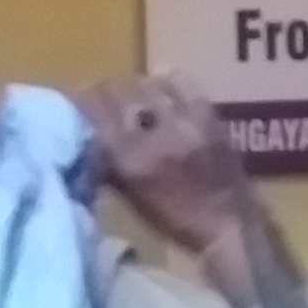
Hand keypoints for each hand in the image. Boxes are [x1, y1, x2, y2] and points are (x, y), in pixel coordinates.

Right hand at [80, 76, 259, 292]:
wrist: (230, 225)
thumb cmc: (175, 221)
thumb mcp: (131, 199)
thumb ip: (108, 166)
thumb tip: (86, 137)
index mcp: (132, 162)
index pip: (96, 112)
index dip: (82, 100)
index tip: (77, 102)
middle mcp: (156, 137)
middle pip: (119, 92)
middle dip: (105, 91)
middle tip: (103, 98)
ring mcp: (186, 124)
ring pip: (148, 83)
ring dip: (134, 86)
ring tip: (133, 94)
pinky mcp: (210, 117)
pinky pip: (182, 83)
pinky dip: (166, 81)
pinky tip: (162, 88)